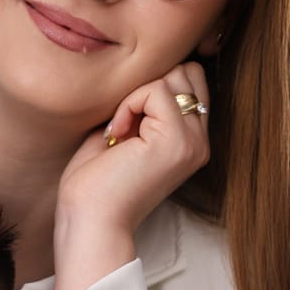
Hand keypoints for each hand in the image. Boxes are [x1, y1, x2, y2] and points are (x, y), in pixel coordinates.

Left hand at [52, 61, 210, 289]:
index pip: (188, 81)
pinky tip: (116, 136)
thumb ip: (142, 104)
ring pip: (175, 75)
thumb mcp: (123, 133)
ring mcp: (192, 142)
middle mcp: (199, 142)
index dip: (151, 87)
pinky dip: (128, 105)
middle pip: (187, 72)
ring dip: (137, 95)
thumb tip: (147, 67)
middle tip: (123, 125)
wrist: (90, 222)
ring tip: (119, 132)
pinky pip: (155, 89)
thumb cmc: (95, 184)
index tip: (124, 124)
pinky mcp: (176, 141)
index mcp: (190, 142)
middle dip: (149, 85)